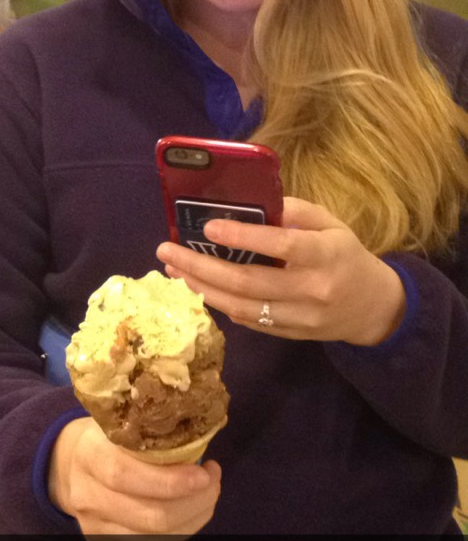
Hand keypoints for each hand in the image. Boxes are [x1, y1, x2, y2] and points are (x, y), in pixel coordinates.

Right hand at [48, 417, 221, 540]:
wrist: (70, 464)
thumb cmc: (108, 437)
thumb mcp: (123, 423)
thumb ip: (153, 430)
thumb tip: (202, 438)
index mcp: (89, 454)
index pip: (126, 475)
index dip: (171, 480)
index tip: (205, 472)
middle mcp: (87, 494)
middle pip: (149, 516)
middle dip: (195, 502)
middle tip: (213, 481)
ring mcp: (93, 525)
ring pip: (155, 538)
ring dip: (194, 518)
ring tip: (207, 493)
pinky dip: (181, 531)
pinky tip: (190, 510)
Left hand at [156, 197, 405, 346]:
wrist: (372, 307)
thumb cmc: (346, 256)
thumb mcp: (331, 224)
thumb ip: (296, 212)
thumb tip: (254, 205)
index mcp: (325, 255)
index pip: (281, 246)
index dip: (244, 237)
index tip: (209, 228)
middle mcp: (311, 290)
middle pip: (248, 282)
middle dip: (202, 267)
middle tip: (168, 251)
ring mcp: (300, 318)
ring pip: (242, 307)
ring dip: (202, 289)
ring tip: (174, 270)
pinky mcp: (291, 335)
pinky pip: (249, 322)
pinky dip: (221, 305)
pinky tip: (199, 288)